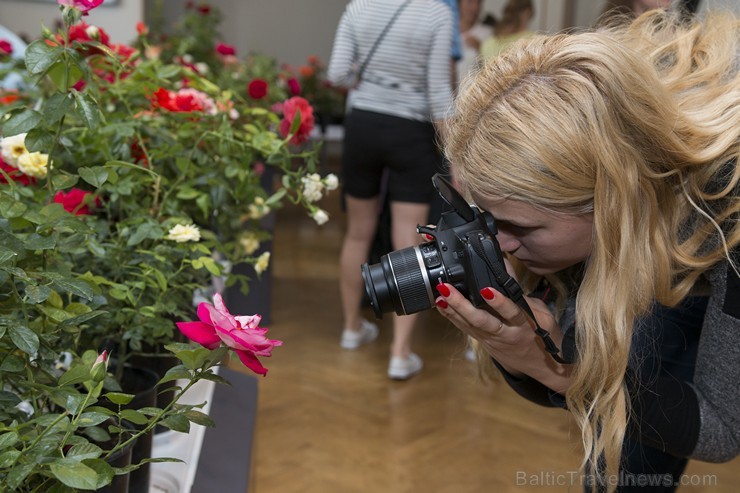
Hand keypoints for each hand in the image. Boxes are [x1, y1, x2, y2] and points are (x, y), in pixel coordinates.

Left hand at [434, 282, 571, 392]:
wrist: (541, 366)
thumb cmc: (544, 336)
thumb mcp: (542, 314)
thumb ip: (522, 293)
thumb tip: (504, 265)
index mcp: (524, 327)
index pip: (511, 312)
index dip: (499, 302)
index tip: (486, 289)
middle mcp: (506, 335)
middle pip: (482, 320)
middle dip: (462, 305)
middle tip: (447, 290)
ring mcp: (492, 340)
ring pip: (470, 325)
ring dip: (452, 310)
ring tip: (439, 296)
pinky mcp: (483, 342)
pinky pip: (466, 329)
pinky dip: (452, 317)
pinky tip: (441, 306)